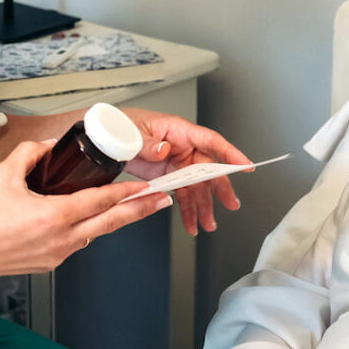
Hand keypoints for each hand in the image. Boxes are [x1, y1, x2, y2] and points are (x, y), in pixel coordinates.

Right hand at [0, 139, 171, 277]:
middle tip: (162, 201)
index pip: (100, 203)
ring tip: (131, 206)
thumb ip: (30, 154)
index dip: (127, 194)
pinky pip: (76, 243)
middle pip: (110, 224)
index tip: (146, 187)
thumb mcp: (3, 176)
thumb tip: (49, 144)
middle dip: (140, 211)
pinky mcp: (50, 263)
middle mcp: (60, 240)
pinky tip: (86, 219)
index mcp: (53, 217)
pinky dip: (85, 230)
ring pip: (94, 235)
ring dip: (111, 220)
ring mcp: (57, 255)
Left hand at [121, 109, 249, 234]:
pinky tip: (191, 222)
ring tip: (207, 224)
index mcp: (178, 130)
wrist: (103, 136)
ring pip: (197, 186)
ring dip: (203, 206)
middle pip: (208, 167)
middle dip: (220, 188)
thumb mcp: (131, 131)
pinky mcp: (167, 174)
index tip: (245, 166)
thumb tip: (164, 148)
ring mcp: (176, 161)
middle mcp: (181, 145)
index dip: (230, 154)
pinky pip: (183, 193)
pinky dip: (187, 208)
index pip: (210, 140)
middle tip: (230, 204)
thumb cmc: (120, 124)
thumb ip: (148, 142)